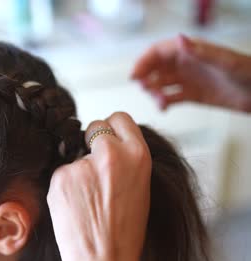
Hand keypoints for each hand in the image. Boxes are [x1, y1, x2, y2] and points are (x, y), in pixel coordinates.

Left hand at [47, 112, 150, 260]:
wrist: (104, 259)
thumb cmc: (124, 230)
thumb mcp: (140, 187)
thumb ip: (126, 159)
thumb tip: (105, 142)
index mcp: (138, 155)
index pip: (119, 118)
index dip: (112, 128)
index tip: (106, 137)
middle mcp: (111, 154)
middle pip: (94, 126)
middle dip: (92, 141)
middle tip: (95, 169)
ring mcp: (83, 165)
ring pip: (75, 153)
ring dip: (78, 169)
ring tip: (88, 198)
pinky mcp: (61, 177)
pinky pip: (62, 171)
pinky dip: (65, 184)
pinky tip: (75, 204)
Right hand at [131, 35, 250, 111]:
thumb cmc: (248, 73)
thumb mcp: (225, 61)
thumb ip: (201, 51)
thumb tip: (179, 38)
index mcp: (190, 51)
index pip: (158, 52)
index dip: (143, 61)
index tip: (134, 75)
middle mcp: (185, 64)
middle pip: (155, 68)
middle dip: (146, 78)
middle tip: (146, 90)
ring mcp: (187, 79)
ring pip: (160, 84)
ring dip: (154, 92)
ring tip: (159, 102)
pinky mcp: (191, 95)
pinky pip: (171, 97)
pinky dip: (163, 103)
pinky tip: (163, 108)